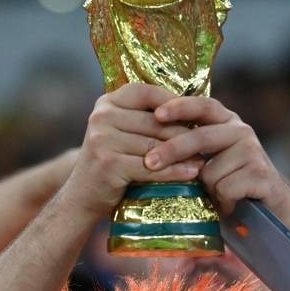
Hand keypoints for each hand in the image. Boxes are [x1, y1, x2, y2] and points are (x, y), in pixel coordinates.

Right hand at [63, 84, 203, 221]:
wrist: (82, 198)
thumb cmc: (111, 164)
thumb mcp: (122, 133)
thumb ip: (144, 119)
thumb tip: (190, 108)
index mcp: (106, 103)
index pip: (145, 92)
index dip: (173, 101)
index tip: (196, 115)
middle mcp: (101, 116)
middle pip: (154, 121)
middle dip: (182, 133)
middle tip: (207, 142)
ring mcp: (102, 140)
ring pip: (154, 145)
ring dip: (182, 154)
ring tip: (203, 160)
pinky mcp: (108, 164)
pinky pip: (150, 167)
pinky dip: (173, 172)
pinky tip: (191, 174)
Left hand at [145, 96, 289, 216]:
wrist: (269, 213)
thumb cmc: (230, 188)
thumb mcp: (208, 164)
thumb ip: (189, 151)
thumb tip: (149, 150)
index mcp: (226, 123)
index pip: (203, 106)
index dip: (180, 106)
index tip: (157, 114)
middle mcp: (241, 132)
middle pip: (200, 137)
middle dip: (172, 150)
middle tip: (151, 163)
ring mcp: (254, 152)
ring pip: (210, 171)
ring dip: (207, 191)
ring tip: (219, 197)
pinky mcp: (263, 174)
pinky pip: (225, 189)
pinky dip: (224, 203)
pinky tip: (233, 205)